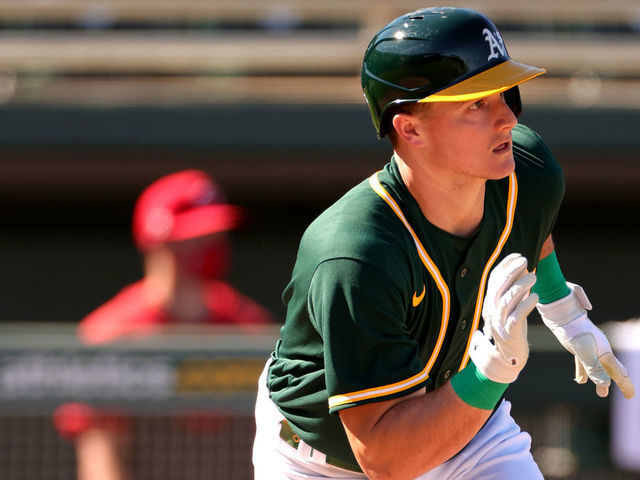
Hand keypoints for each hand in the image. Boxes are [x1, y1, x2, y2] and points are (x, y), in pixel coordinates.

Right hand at [470, 253, 537, 383]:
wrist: (509, 356)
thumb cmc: (512, 326)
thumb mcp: (510, 307)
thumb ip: (514, 290)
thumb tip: (524, 269)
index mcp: (490, 301)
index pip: (493, 279)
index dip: (505, 265)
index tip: (519, 255)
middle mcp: (491, 310)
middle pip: (499, 287)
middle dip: (512, 272)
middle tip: (526, 261)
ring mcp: (499, 321)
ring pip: (507, 300)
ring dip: (520, 286)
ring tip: (534, 278)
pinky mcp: (510, 332)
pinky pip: (517, 316)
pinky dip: (526, 304)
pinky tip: (536, 296)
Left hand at [536, 283, 634, 398]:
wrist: (562, 313)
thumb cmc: (574, 330)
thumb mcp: (583, 350)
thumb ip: (593, 367)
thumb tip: (605, 385)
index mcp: (605, 352)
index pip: (618, 372)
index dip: (625, 385)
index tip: (631, 396)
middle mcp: (600, 350)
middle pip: (613, 370)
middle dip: (619, 382)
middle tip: (628, 394)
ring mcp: (590, 348)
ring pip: (598, 367)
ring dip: (600, 380)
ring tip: (601, 393)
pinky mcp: (578, 346)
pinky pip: (583, 362)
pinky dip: (583, 372)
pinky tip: (579, 381)